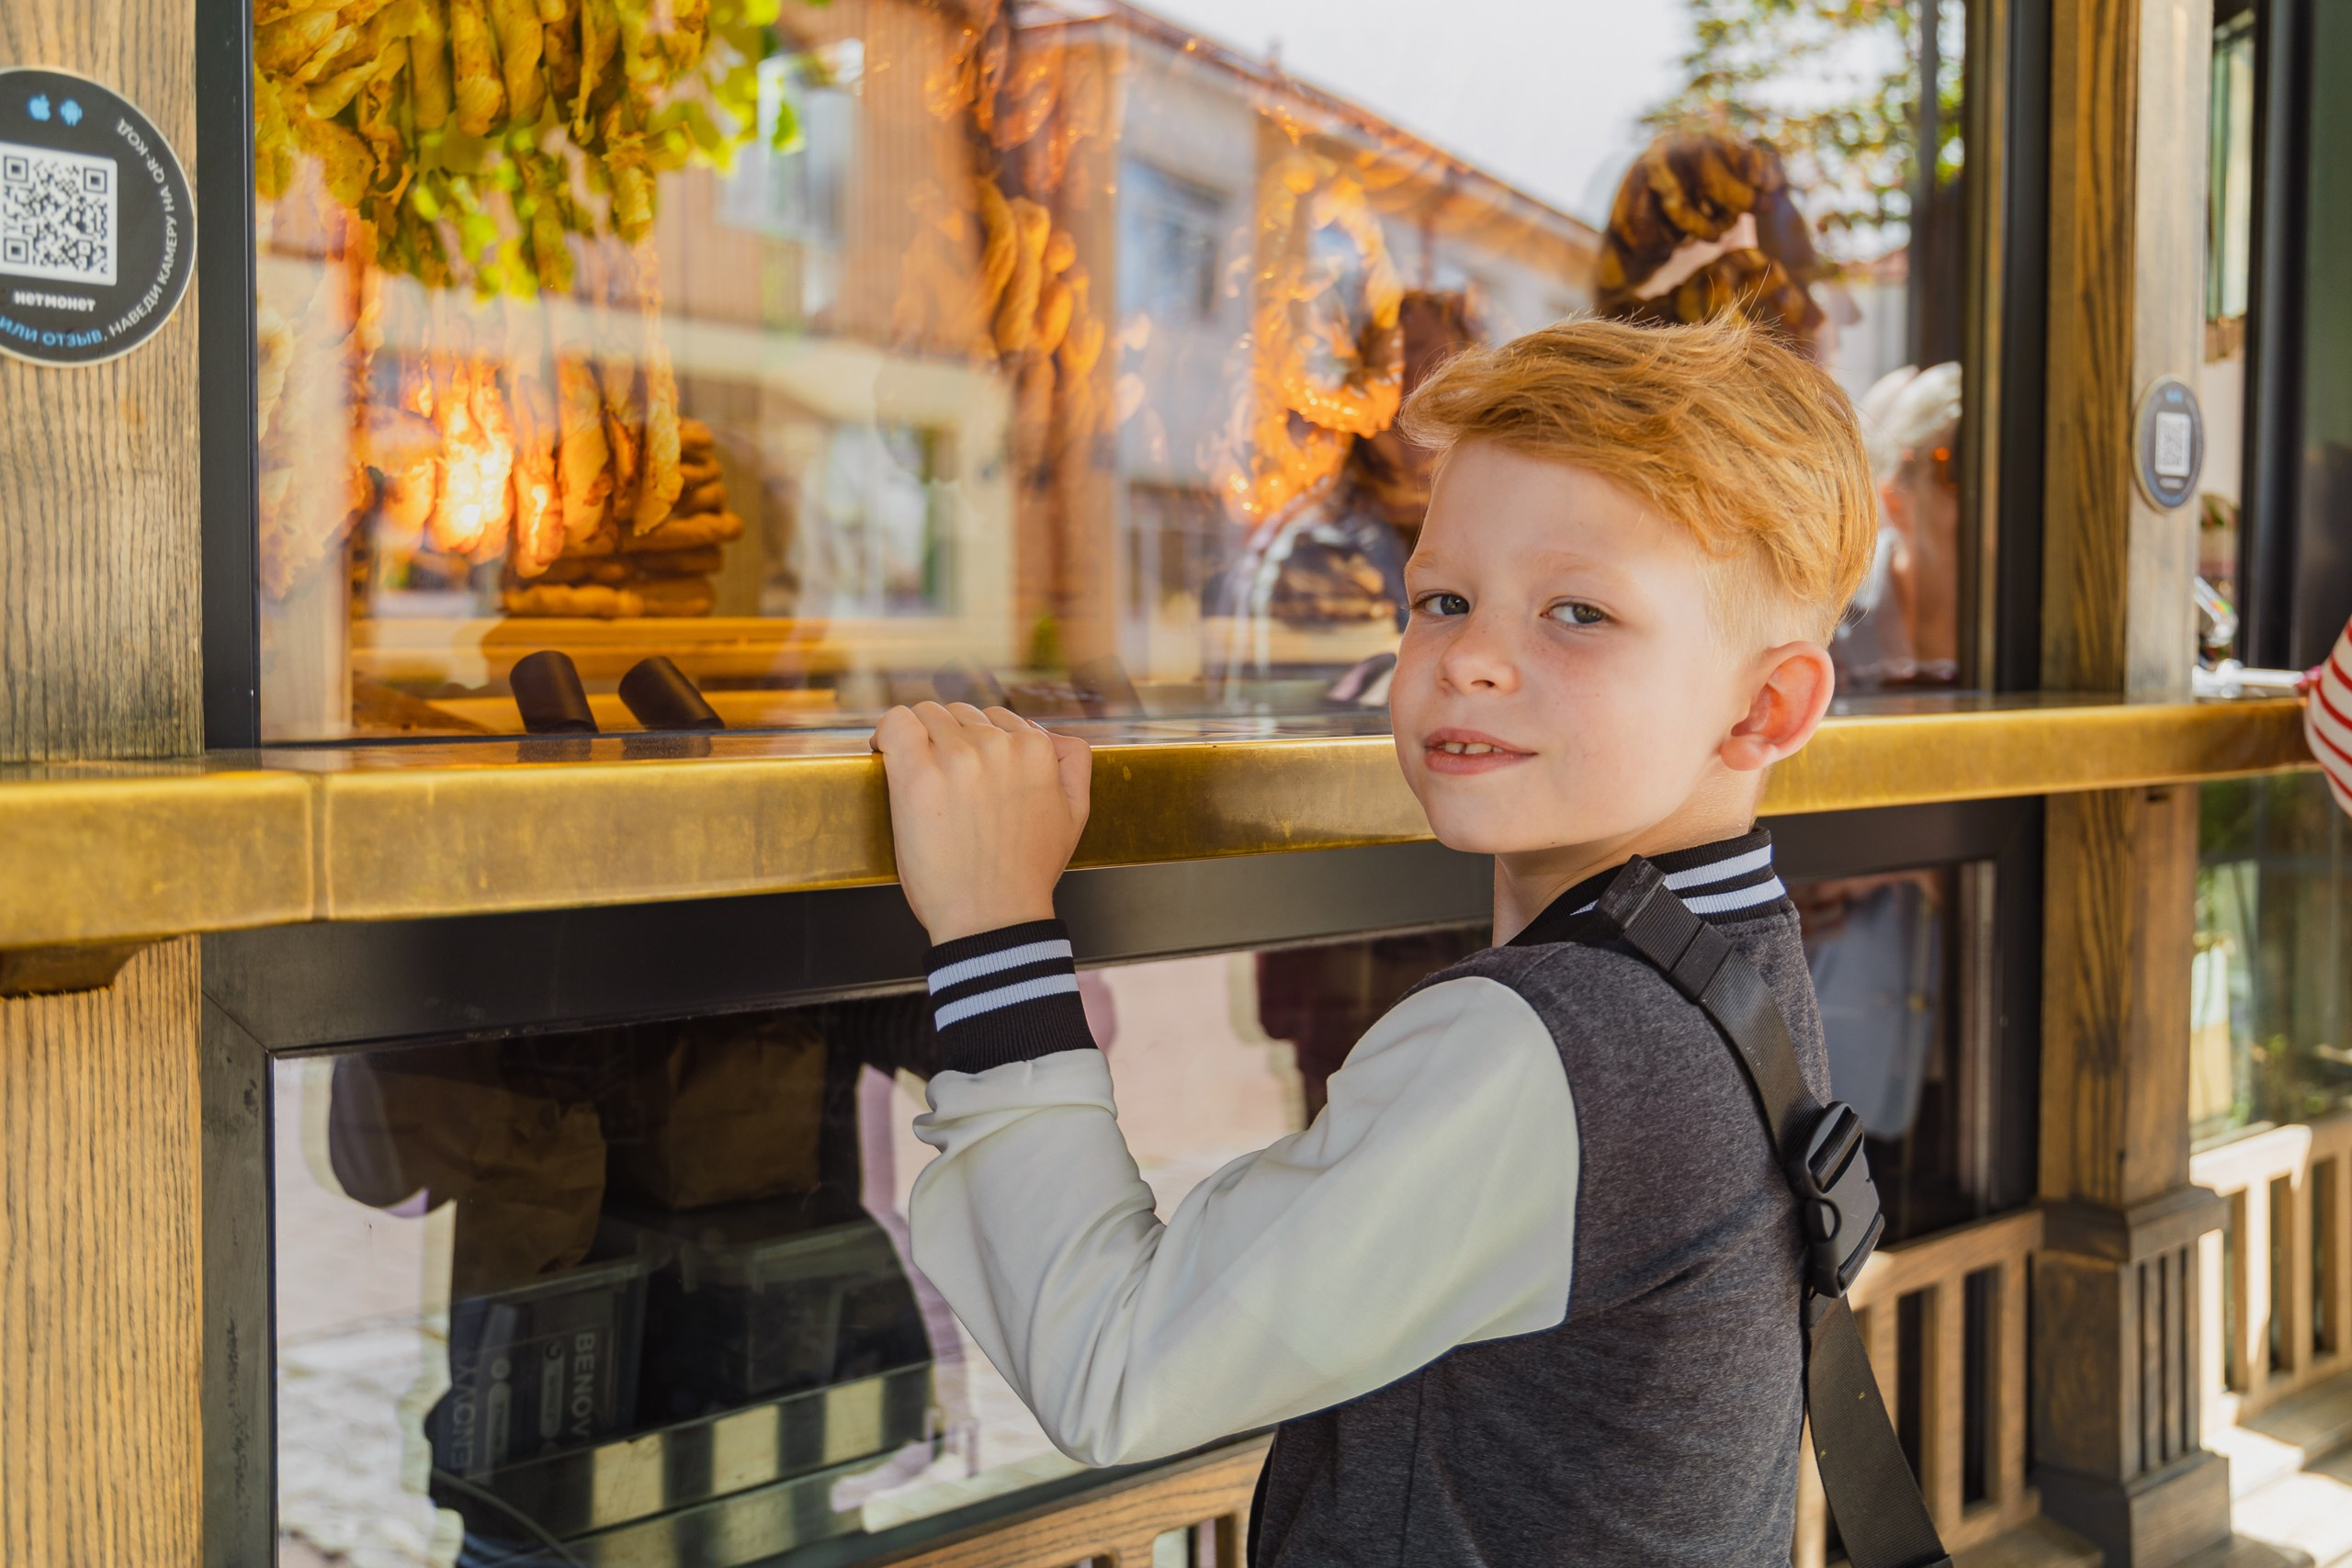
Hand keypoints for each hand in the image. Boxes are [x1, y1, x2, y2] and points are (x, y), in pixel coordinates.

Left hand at [870, 702, 1092, 943]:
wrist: (992, 918)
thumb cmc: (1026, 875)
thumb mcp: (1074, 816)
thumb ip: (1073, 765)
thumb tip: (1055, 735)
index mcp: (1036, 750)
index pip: (997, 718)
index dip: (978, 743)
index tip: (964, 769)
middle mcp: (998, 745)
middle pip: (960, 714)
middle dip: (950, 740)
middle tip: (942, 781)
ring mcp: (957, 758)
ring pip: (928, 715)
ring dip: (919, 740)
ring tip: (917, 775)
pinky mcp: (918, 775)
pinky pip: (896, 723)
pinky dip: (886, 731)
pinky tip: (883, 750)